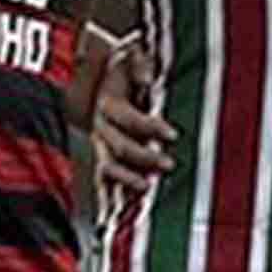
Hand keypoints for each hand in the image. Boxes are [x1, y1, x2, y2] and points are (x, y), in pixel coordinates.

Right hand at [86, 63, 179, 198]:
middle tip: (168, 163)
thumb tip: (147, 76)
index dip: (150, 125)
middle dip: (143, 157)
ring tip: (146, 187)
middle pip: (118, 146)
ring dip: (126, 179)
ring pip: (108, 167)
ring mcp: (101, 146)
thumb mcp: (131, 56)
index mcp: (108, 103)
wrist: (99, 78)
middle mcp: (101, 127)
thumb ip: (140, 63)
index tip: (172, 133)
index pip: (128, 117)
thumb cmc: (123, 68)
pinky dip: (109, 199)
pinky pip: (105, 182)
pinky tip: (115, 214)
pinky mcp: (104, 159)